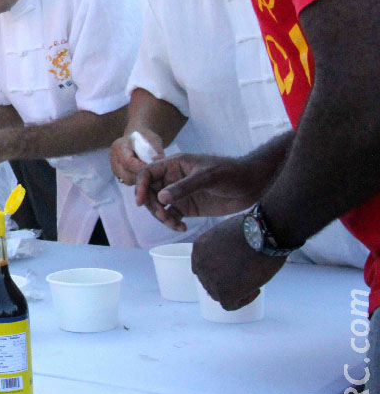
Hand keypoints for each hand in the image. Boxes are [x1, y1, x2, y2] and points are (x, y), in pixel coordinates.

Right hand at [110, 129, 163, 184]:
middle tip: (153, 174)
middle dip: (141, 176)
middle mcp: (113, 156)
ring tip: (148, 172)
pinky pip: (126, 180)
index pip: (127, 162)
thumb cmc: (146, 137)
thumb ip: (155, 152)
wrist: (138, 136)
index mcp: (120, 146)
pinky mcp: (116, 171)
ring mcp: (113, 165)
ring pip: (126, 180)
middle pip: (126, 174)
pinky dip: (135, 179)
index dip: (140, 169)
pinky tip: (142, 173)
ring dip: (138, 179)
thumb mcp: (153, 140)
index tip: (152, 171)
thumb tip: (157, 162)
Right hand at [135, 153, 267, 231]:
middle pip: (149, 192)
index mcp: (174, 165)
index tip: (140, 202)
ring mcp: (180, 194)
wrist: (253, 184)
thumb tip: (160, 199)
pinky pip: (171, 216)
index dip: (139, 186)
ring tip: (174, 224)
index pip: (147, 173)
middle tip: (164, 216)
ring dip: (161, 217)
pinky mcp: (188, 207)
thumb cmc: (231, 173)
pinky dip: (172, 223)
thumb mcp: (207, 177)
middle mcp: (173, 179)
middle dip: (152, 206)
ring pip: (158, 206)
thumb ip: (184, 187)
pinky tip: (181, 228)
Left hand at [192, 215, 285, 309]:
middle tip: (243, 278)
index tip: (234, 269)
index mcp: (199, 248)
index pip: (202, 267)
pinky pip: (230, 305)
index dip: (218, 271)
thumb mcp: (225, 235)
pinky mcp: (225, 292)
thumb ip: (219, 249)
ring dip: (233, 291)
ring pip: (218, 294)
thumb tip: (227, 262)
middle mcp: (201, 263)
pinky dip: (243, 300)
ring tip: (252, 281)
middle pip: (208, 281)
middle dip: (224, 282)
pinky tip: (255, 289)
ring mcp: (211, 279)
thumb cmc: (253, 230)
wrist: (264, 233)